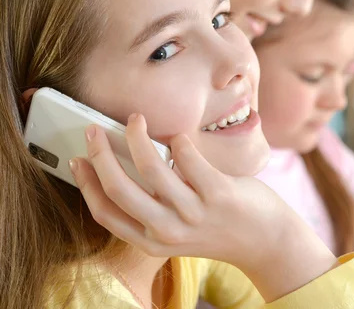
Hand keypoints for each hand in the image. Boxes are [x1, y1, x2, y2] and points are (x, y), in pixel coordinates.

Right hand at [69, 114, 336, 301]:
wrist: (266, 241)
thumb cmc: (219, 226)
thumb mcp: (178, 228)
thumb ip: (155, 207)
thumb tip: (128, 164)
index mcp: (152, 241)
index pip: (106, 212)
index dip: (87, 183)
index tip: (79, 159)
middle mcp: (168, 231)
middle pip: (119, 189)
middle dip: (100, 155)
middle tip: (94, 130)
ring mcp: (194, 213)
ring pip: (151, 170)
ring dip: (136, 139)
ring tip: (135, 120)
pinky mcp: (218, 194)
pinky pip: (188, 159)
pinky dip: (178, 142)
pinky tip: (178, 136)